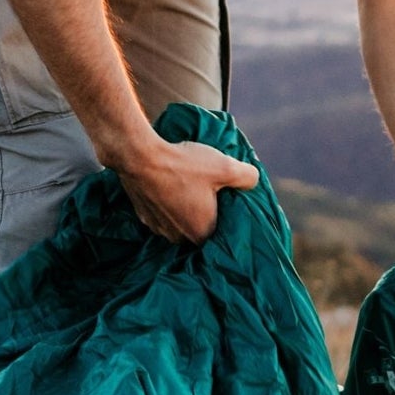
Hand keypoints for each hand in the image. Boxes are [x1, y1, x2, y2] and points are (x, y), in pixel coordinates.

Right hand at [114, 136, 257, 243]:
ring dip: (184, 207)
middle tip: (208, 189)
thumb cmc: (183, 165)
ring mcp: (158, 228)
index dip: (226, 215)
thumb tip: (254, 181)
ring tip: (187, 184)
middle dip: (205, 210)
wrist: (140, 157)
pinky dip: (166, 202)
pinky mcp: (143, 216)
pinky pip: (161, 213)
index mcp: (201, 232)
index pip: (221, 232)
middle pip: (199, 227)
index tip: (226, 198)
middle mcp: (179, 237)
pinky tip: (169, 184)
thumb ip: (247, 177)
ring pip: (178, 221)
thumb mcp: (225, 166)